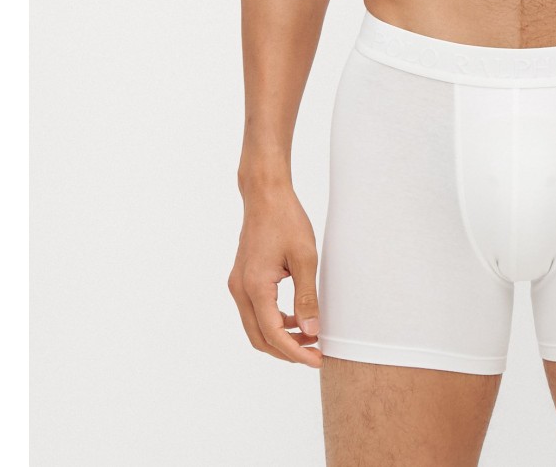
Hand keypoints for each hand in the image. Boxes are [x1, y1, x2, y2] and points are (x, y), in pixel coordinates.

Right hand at [228, 184, 322, 367]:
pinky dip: (273, 321)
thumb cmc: (286, 220)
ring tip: (309, 336)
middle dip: (287, 351)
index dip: (296, 352)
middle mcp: (240, 289)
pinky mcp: (242, 279)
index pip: (273, 334)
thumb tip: (312, 331)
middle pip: (259, 338)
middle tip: (315, 354)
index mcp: (255, 286)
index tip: (318, 360)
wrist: (265, 195)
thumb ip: (307, 297)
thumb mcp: (304, 258)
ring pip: (255, 327)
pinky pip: (254, 311)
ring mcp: (238, 284)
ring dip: (280, 337)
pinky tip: (295, 317)